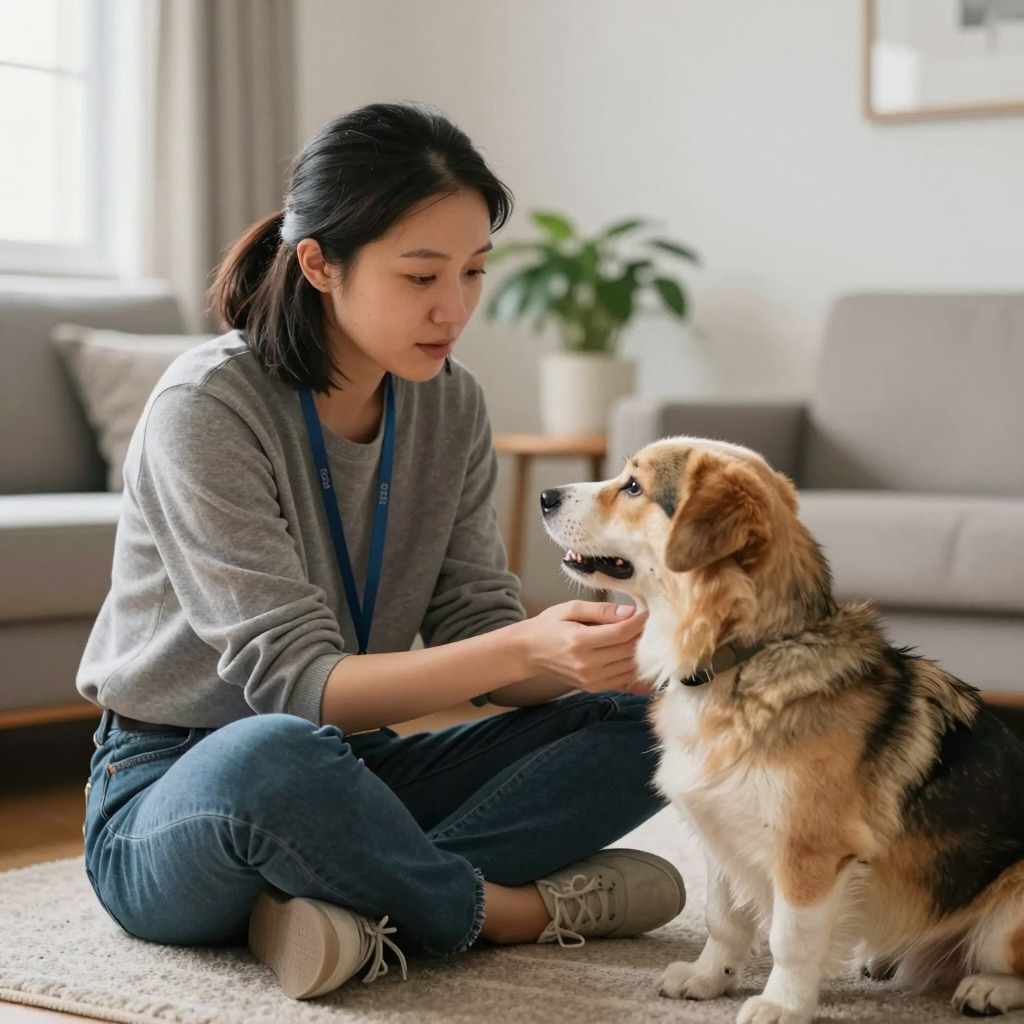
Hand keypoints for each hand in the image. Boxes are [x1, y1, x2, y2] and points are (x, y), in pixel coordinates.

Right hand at [516, 600, 649, 693]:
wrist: (529, 652)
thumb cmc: (549, 626)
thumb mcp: (570, 609)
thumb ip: (601, 609)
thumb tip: (630, 611)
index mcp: (580, 642)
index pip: (620, 633)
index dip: (639, 622)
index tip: (647, 612)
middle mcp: (587, 664)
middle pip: (629, 651)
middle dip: (643, 636)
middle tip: (648, 624)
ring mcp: (591, 680)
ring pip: (631, 667)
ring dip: (642, 652)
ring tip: (643, 637)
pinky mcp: (594, 688)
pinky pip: (624, 679)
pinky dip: (634, 667)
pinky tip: (635, 654)